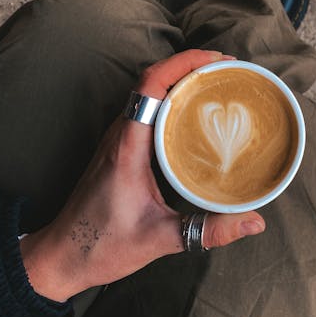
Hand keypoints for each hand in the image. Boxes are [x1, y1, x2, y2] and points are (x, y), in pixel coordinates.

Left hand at [20, 49, 265, 301]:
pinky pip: (146, 109)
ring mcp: (118, 139)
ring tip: (215, 81)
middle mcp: (120, 134)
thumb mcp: (160, 239)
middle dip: (190, 65)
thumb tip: (255, 223)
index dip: (184, 63)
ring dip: (179, 79)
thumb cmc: (101, 245)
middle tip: (227, 68)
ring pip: (147, 92)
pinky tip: (193, 112)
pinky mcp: (120, 148)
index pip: (151, 85)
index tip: (217, 60)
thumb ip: (209, 230)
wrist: (60, 256)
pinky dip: (171, 98)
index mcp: (127, 145)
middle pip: (152, 80)